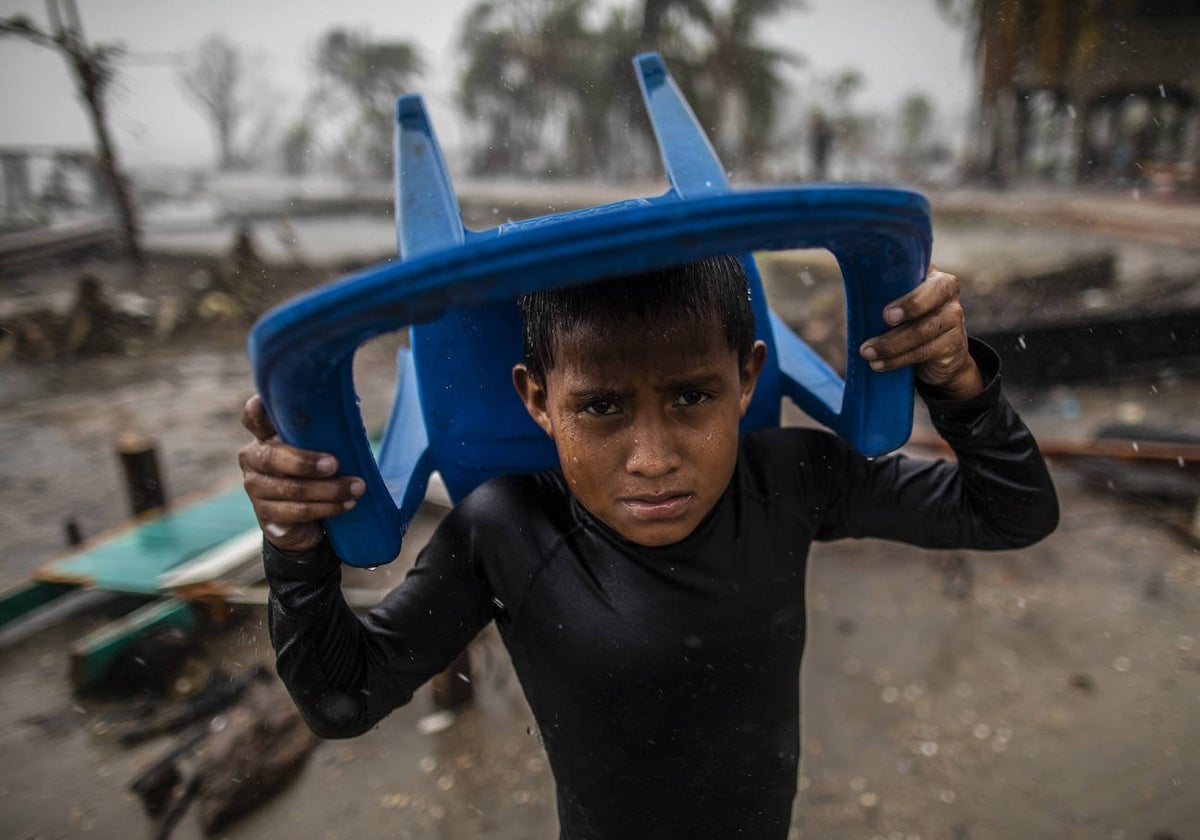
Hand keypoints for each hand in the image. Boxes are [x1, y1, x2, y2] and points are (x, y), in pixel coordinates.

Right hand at [238, 394, 364, 554]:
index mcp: (266, 436)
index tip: (261, 402)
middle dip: (304, 462)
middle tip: (334, 464)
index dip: (256, 412)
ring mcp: (256, 488)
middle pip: (271, 458)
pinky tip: (347, 504)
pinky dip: (326, 508)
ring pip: (291, 489)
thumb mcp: (321, 448)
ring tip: (357, 488)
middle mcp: (254, 459)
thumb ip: (326, 433)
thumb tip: (351, 415)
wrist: (309, 519)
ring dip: (328, 490)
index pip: (253, 419)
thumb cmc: (318, 472)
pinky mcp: (266, 515)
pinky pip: (298, 512)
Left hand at [858, 265, 982, 400]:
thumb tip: (853, 296)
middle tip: (884, 320)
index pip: (924, 271)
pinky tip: (879, 365)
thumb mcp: (898, 305)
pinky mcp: (953, 345)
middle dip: (909, 308)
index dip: (908, 288)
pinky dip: (898, 360)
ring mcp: (954, 319)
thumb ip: (884, 296)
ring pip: (925, 330)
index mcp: (930, 276)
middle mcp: (947, 293)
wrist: (941, 357)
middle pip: (934, 295)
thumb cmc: (908, 323)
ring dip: (892, 344)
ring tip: (867, 352)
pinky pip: (924, 351)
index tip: (887, 310)